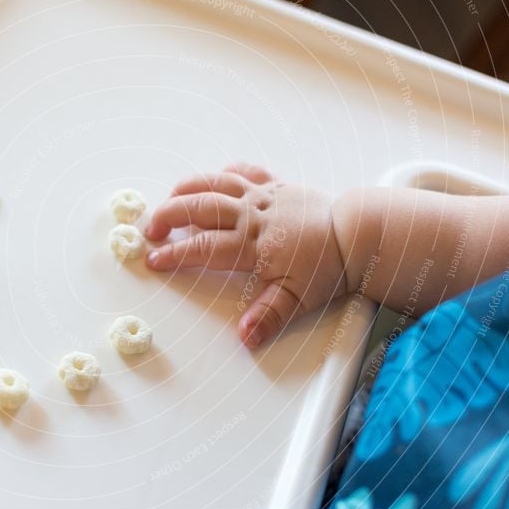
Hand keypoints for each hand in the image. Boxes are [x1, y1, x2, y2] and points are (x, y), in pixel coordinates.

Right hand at [144, 163, 347, 348]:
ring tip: (168, 200)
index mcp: (254, 244)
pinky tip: (212, 180)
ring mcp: (262, 195)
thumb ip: (269, 316)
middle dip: (169, 216)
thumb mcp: (300, 299)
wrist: (358, 232)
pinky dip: (223, 173)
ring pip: (215, 183)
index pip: (204, 248)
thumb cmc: (329, 265)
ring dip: (187, 189)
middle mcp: (252, 214)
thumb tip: (244, 337)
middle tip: (149, 229)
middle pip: (200, 208)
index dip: (175, 254)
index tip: (153, 260)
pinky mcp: (275, 185)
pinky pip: (244, 171)